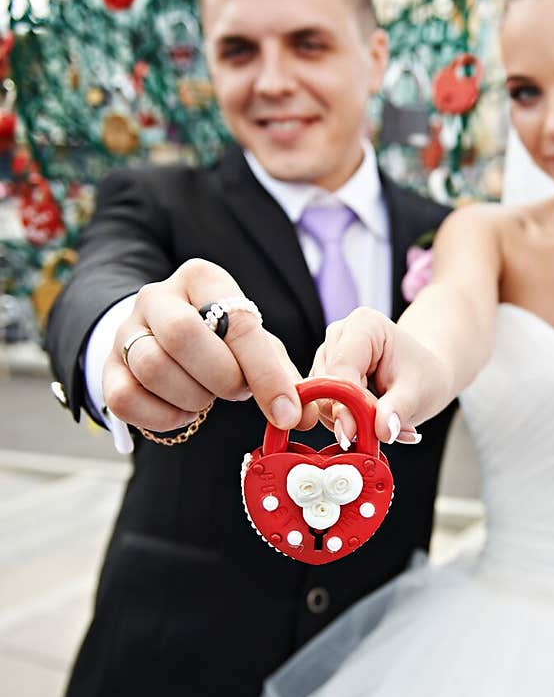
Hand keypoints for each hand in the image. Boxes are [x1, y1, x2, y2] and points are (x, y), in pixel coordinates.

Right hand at [104, 259, 309, 432]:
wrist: (165, 339)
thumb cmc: (221, 342)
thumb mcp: (256, 346)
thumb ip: (283, 376)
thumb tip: (302, 415)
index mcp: (203, 279)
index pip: (236, 322)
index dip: (266, 374)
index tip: (286, 412)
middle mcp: (157, 296)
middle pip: (182, 334)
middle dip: (220, 377)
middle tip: (235, 391)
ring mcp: (125, 330)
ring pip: (151, 367)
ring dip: (191, 397)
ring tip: (206, 397)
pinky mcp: (107, 367)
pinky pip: (125, 398)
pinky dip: (161, 417)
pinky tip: (180, 411)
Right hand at [309, 307, 452, 445]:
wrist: (425, 376)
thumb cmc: (424, 376)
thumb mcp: (418, 393)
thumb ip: (397, 411)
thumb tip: (383, 431)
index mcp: (363, 325)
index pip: (340, 368)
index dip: (343, 404)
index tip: (351, 435)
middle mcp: (339, 334)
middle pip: (326, 384)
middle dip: (347, 415)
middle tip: (377, 435)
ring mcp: (328, 354)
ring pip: (321, 398)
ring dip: (347, 420)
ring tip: (380, 425)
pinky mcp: (324, 375)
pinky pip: (323, 405)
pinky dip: (345, 420)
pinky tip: (370, 421)